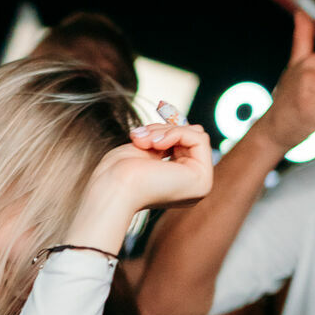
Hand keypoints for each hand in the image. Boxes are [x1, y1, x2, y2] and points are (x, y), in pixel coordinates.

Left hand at [65, 123, 212, 251]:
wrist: (113, 188)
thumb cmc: (118, 172)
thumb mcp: (146, 148)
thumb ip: (165, 140)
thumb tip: (181, 125)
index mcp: (176, 183)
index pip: (182, 143)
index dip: (162, 131)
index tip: (140, 133)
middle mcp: (191, 187)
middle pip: (190, 137)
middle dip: (163, 129)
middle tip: (139, 136)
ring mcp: (199, 185)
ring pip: (195, 135)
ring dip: (166, 131)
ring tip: (143, 141)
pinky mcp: (202, 180)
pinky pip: (200, 139)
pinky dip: (176, 133)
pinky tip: (156, 144)